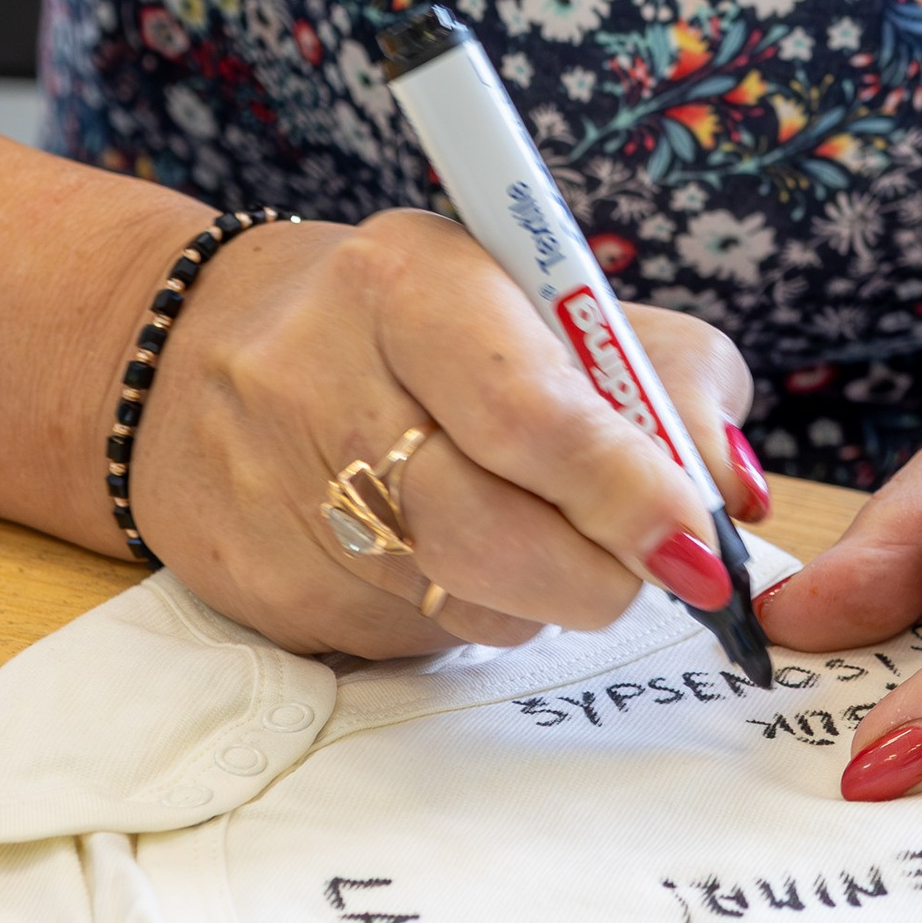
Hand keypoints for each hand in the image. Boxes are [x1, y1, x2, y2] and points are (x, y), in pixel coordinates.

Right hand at [114, 210, 763, 658]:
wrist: (187, 356)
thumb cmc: (406, 321)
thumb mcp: (526, 288)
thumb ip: (655, 368)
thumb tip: (734, 491)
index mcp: (406, 281)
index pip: (532, 411)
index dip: (629, 489)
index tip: (700, 542)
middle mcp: (324, 382)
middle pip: (499, 532)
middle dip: (604, 571)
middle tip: (657, 569)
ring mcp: (280, 497)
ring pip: (467, 602)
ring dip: (538, 592)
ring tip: (532, 528)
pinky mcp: (263, 593)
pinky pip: (410, 640)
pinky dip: (461, 611)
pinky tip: (439, 548)